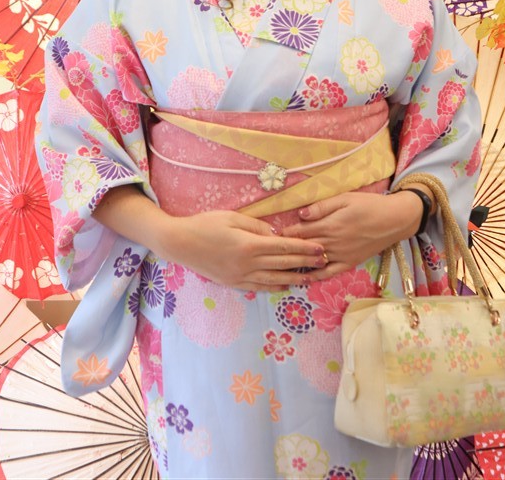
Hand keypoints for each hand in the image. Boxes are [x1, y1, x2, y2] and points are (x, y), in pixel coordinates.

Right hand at [160, 209, 327, 291]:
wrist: (180, 244)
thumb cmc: (205, 224)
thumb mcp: (232, 217)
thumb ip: (256, 226)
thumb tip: (276, 234)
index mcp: (249, 245)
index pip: (284, 247)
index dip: (304, 248)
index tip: (321, 248)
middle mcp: (248, 264)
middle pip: (283, 264)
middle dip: (306, 263)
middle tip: (324, 261)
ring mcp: (240, 277)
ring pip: (274, 280)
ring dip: (294, 278)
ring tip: (311, 277)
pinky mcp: (233, 283)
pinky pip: (259, 287)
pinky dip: (275, 287)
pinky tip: (285, 285)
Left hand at [280, 191, 421, 280]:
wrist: (394, 220)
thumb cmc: (369, 205)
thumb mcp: (344, 199)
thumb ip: (321, 207)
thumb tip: (300, 214)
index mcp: (329, 225)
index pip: (299, 232)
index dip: (284, 233)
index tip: (269, 234)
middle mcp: (332, 243)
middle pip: (303, 247)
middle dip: (286, 248)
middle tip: (269, 250)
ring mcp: (340, 255)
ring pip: (312, 261)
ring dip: (296, 262)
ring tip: (279, 264)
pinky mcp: (349, 263)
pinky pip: (328, 273)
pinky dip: (314, 276)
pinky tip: (303, 278)